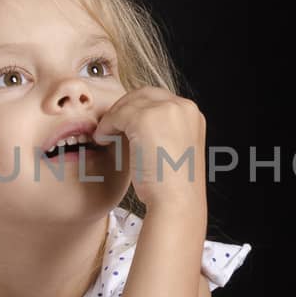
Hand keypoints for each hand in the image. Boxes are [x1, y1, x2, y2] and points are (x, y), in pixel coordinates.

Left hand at [93, 86, 205, 211]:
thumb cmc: (173, 187)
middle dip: (124, 108)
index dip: (138, 110)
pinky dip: (106, 126)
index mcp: (193, 114)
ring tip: (104, 136)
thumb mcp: (172, 151)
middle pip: (145, 94)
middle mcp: (184, 107)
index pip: (160, 99)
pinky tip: (102, 140)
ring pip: (129, 103)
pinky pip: (117, 115)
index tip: (123, 124)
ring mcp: (166, 109)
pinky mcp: (146, 118)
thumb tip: (131, 124)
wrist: (176, 202)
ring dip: (113, 118)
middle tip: (109, 126)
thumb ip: (160, 132)